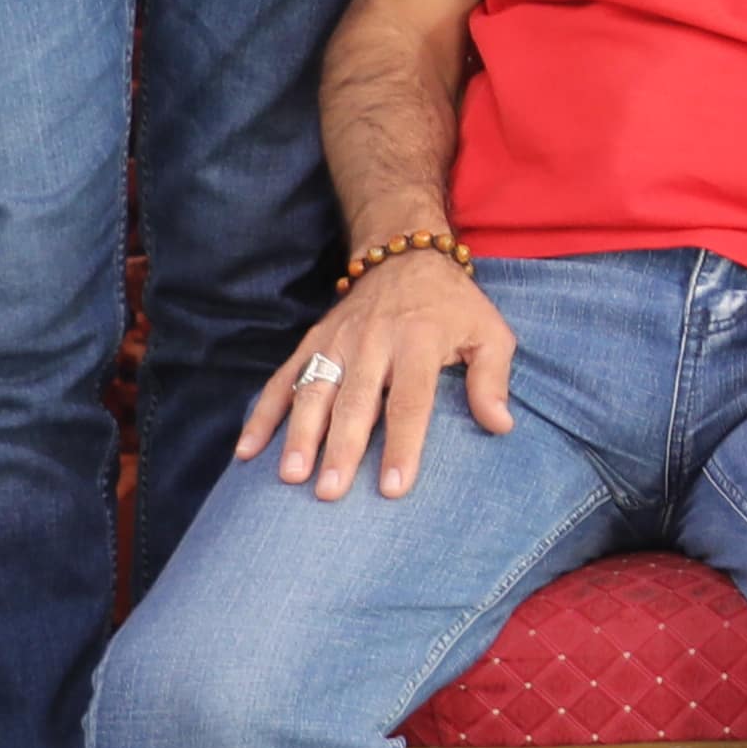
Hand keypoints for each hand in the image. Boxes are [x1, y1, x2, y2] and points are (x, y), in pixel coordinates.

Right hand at [243, 247, 517, 497]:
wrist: (404, 254)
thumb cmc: (453, 306)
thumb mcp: (490, 332)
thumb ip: (493, 379)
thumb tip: (500, 425)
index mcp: (418, 341)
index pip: (409, 401)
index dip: (401, 445)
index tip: (391, 488)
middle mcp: (372, 341)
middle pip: (355, 401)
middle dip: (340, 448)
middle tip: (330, 493)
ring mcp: (336, 342)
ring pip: (314, 391)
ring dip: (299, 435)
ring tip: (290, 477)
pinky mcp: (311, 343)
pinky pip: (281, 380)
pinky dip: (262, 415)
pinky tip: (246, 452)